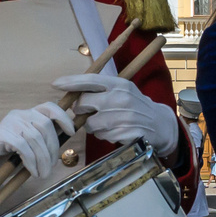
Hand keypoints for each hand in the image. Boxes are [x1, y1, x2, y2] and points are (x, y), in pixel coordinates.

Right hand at [0, 103, 73, 195]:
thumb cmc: (8, 157)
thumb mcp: (31, 147)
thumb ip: (44, 141)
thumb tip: (65, 141)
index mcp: (28, 115)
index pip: (49, 107)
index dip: (63, 118)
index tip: (71, 132)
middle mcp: (19, 115)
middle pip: (45, 126)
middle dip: (52, 149)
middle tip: (50, 168)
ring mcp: (8, 123)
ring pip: (35, 138)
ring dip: (42, 159)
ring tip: (42, 174)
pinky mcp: (0, 135)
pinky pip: (22, 147)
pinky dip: (31, 161)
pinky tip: (32, 171)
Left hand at [53, 72, 179, 155]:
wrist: (160, 124)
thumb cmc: (135, 106)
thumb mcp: (123, 91)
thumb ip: (101, 90)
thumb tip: (73, 95)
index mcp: (119, 84)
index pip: (90, 80)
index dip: (71, 82)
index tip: (56, 84)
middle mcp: (121, 98)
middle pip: (83, 103)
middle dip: (82, 110)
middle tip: (91, 112)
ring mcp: (124, 117)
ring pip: (91, 124)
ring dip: (94, 127)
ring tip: (108, 123)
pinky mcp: (126, 133)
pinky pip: (102, 136)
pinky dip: (105, 136)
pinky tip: (116, 132)